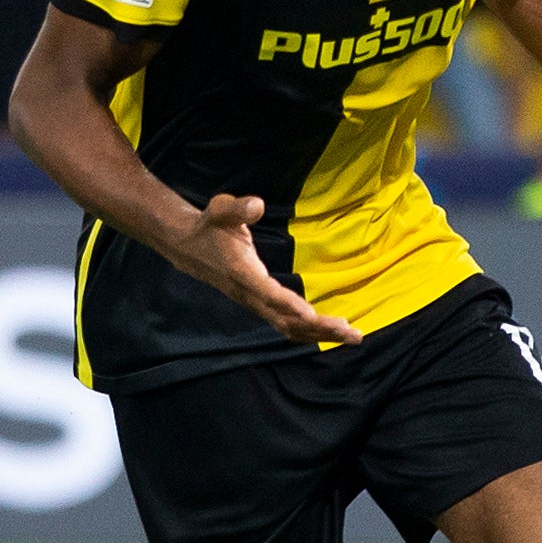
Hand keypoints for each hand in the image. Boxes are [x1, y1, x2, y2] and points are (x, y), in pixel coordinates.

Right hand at [169, 193, 359, 345]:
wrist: (189, 248)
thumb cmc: (210, 226)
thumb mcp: (220, 209)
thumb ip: (239, 208)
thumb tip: (256, 205)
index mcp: (241, 272)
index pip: (266, 292)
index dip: (287, 304)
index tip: (310, 314)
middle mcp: (249, 294)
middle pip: (285, 319)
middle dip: (318, 328)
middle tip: (351, 333)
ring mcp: (254, 303)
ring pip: (288, 328)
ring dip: (320, 335)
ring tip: (352, 337)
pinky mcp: (260, 305)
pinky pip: (286, 325)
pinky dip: (309, 332)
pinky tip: (331, 333)